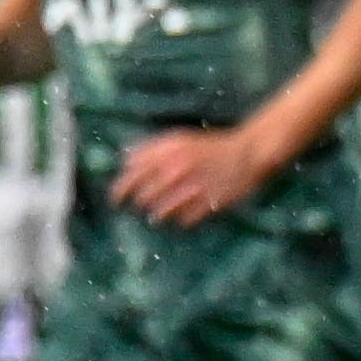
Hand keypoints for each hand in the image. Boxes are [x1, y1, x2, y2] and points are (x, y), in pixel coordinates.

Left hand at [119, 123, 276, 225]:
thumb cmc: (209, 146)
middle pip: (143, 198)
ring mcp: (191, 190)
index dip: (118, 191)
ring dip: (159, 213)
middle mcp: (176, 171)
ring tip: (164, 209)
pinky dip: (180, 218)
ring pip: (160, 213)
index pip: (131, 176)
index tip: (114, 202)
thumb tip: (125, 163)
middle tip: (146, 204)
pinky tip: (185, 211)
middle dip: (141, 203)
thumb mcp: (178, 139)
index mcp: (167, 152)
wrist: (247, 154)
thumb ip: (150, 149)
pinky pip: (182, 221)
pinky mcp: (207, 206)